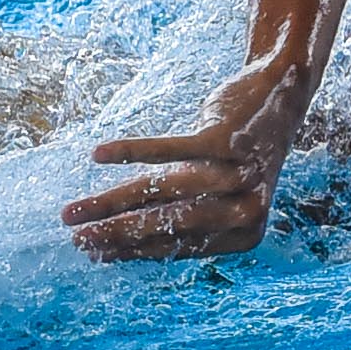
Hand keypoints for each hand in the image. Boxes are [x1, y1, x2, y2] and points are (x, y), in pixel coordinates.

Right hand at [61, 61, 308, 261]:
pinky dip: (130, 151)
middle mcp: (247, 209)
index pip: (178, 247)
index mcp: (245, 232)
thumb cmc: (235, 153)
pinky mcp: (225, 140)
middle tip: (75, 238)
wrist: (278, 95)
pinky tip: (98, 155)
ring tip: (72, 211)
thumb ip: (177, 217)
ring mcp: (238, 174)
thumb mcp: (211, 192)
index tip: (95, 254)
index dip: (133, 251)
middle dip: (116, 234)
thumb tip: (115, 247)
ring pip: (163, 192)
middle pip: (169, 225)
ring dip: (111, 201)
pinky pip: (168, 150)